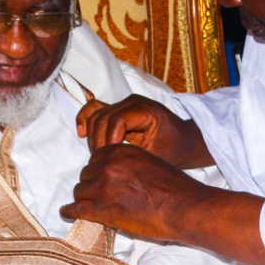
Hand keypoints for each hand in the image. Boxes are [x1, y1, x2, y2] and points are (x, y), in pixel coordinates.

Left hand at [62, 144, 264, 264]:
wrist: (184, 207)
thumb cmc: (174, 188)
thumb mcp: (150, 163)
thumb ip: (128, 164)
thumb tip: (117, 175)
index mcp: (121, 151)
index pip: (96, 158)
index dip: (99, 171)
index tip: (102, 180)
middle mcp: (109, 165)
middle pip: (86, 174)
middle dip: (91, 184)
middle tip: (100, 196)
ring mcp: (103, 187)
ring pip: (80, 191)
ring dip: (84, 199)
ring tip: (89, 207)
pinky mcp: (102, 210)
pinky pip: (76, 209)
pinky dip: (69, 212)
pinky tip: (66, 213)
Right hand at [76, 95, 213, 168]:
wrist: (184, 141)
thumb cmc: (175, 149)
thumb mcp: (158, 156)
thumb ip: (135, 156)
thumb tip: (110, 163)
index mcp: (144, 109)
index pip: (116, 120)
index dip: (108, 141)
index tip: (110, 159)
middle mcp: (131, 102)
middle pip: (102, 118)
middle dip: (98, 142)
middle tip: (102, 162)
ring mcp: (123, 104)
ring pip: (95, 115)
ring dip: (92, 136)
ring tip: (99, 156)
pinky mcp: (117, 110)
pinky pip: (94, 109)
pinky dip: (85, 119)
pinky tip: (80, 133)